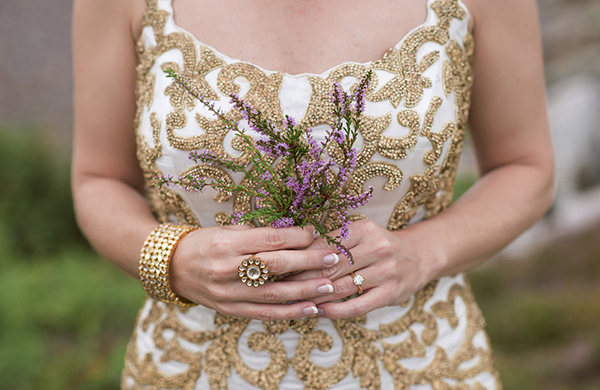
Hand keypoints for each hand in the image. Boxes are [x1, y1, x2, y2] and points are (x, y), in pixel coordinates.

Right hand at [169, 225, 338, 320]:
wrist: (172, 268)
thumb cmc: (204, 243)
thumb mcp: (226, 231)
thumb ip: (259, 235)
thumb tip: (297, 235)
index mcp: (226, 243)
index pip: (269, 240)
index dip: (297, 237)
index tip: (316, 234)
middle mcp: (225, 269)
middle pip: (275, 266)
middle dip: (308, 262)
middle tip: (332, 258)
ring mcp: (227, 293)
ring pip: (273, 294)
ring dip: (305, 291)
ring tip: (328, 286)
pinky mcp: (230, 310)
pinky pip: (264, 313)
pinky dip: (289, 313)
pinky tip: (310, 309)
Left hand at [282, 219, 444, 318]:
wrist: (419, 256)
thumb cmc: (379, 246)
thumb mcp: (360, 234)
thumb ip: (332, 240)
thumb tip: (294, 250)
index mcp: (364, 229)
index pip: (325, 245)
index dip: (300, 257)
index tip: (281, 266)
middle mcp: (377, 247)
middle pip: (331, 266)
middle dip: (303, 277)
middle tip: (281, 286)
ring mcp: (386, 271)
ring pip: (342, 286)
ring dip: (315, 296)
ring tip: (295, 301)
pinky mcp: (391, 293)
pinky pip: (358, 305)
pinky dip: (336, 310)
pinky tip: (320, 312)